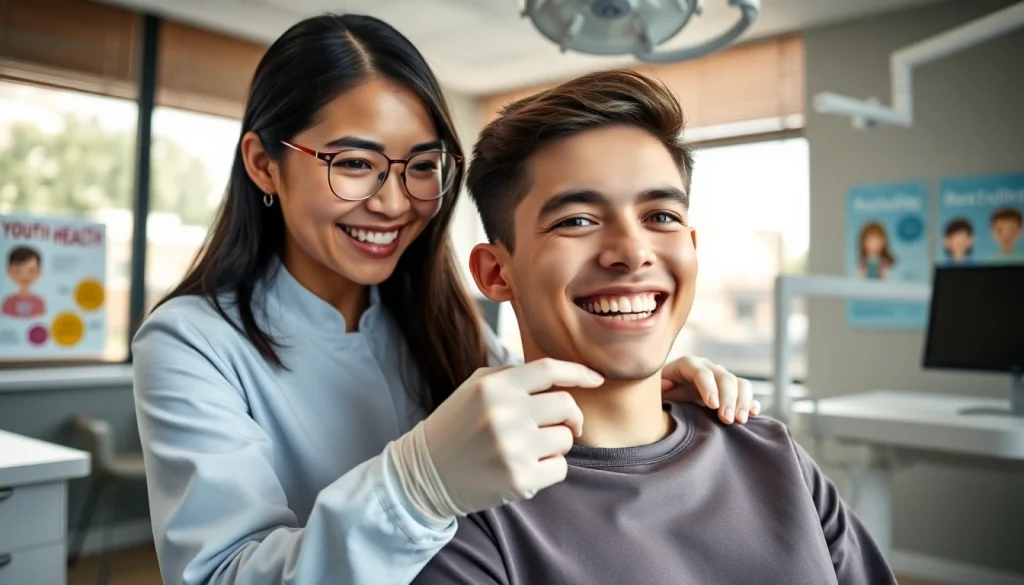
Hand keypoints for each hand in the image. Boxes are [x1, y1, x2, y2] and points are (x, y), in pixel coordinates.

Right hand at [401, 358, 602, 519]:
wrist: (424, 474)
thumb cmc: (457, 427)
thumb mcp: (475, 388)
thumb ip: (513, 375)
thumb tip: (561, 374)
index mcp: (494, 386)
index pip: (549, 369)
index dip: (579, 372)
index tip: (597, 379)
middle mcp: (505, 413)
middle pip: (566, 406)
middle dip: (571, 416)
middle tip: (562, 426)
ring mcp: (513, 448)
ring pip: (566, 439)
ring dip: (556, 445)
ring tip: (529, 449)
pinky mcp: (519, 479)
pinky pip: (560, 469)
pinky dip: (550, 469)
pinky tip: (525, 469)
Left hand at [660, 356, 759, 424]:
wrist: (667, 397)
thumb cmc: (657, 394)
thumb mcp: (653, 390)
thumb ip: (656, 389)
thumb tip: (665, 386)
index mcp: (687, 365)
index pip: (701, 372)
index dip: (708, 387)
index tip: (712, 406)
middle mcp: (707, 368)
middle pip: (724, 377)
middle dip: (728, 398)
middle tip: (727, 419)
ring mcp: (721, 378)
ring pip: (740, 383)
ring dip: (742, 401)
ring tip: (740, 421)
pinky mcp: (731, 391)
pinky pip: (746, 392)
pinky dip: (751, 402)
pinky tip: (752, 415)